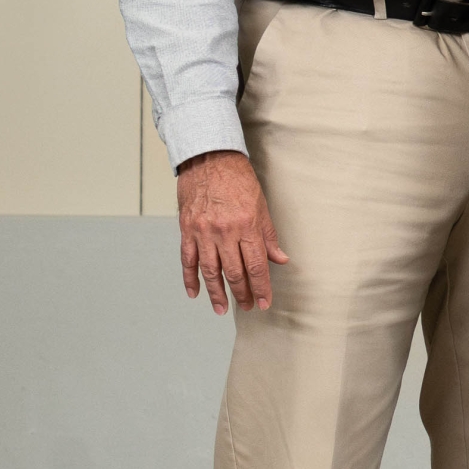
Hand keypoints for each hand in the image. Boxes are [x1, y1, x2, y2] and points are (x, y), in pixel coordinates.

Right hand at [177, 149, 288, 313]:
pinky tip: (195, 293)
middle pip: (234, 272)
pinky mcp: (186, 230)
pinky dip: (190, 279)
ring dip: (216, 293)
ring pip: (210, 271)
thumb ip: (269, 236)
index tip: (264, 303)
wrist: (210, 160)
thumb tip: (281, 260)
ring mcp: (203, 232)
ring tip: (222, 309)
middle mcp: (225, 232)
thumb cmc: (239, 181)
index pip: (257, 265)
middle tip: (247, 308)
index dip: (261, 287)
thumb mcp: (262, 206)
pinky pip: (188, 260)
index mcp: (247, 226)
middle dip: (242, 293)